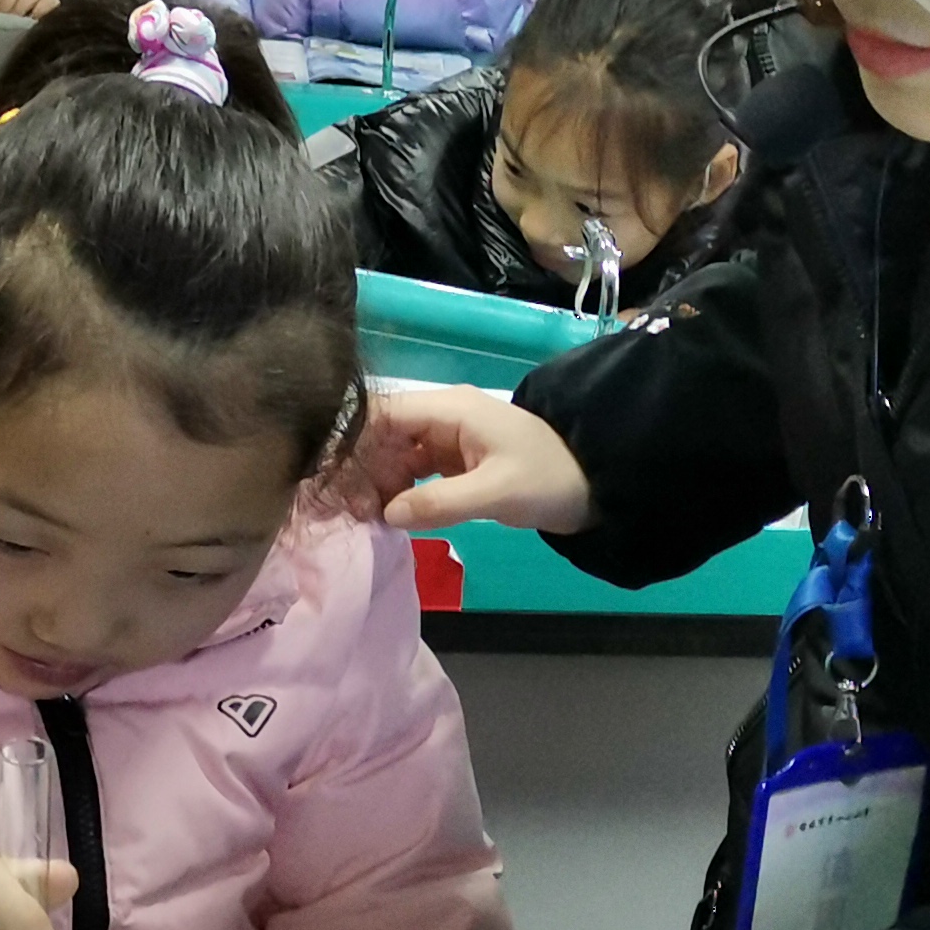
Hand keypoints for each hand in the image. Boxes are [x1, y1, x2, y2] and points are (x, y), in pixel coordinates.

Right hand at [334, 387, 593, 534]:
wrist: (593, 486)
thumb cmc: (548, 480)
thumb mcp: (496, 493)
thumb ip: (441, 503)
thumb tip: (387, 514)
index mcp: (449, 409)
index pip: (382, 415)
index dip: (354, 444)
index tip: (335, 482)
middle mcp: (441, 417)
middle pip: (382, 435)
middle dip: (362, 470)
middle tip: (349, 512)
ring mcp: (445, 439)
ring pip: (393, 455)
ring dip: (377, 484)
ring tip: (363, 520)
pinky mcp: (452, 462)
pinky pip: (411, 472)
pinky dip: (397, 492)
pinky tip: (388, 517)